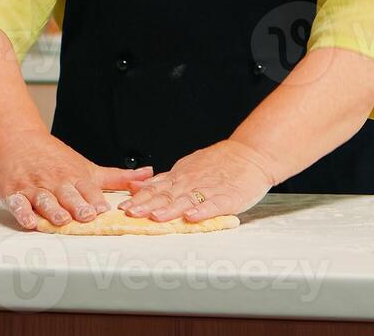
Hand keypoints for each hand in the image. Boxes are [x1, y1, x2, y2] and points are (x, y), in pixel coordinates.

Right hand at [0, 133, 152, 229]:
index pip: (87, 190)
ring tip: (61, 219)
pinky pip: (18, 203)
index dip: (94, 200)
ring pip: (45, 199)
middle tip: (85, 215)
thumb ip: (118, 177)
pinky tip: (29, 221)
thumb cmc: (55, 158)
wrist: (17, 141)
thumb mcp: (88, 166)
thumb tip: (148, 175)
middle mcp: (56, 181)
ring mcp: (35, 186)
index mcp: (75, 176)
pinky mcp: (14, 191)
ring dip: (53, 210)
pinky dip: (23, 212)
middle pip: (68, 195)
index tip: (102, 210)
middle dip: (77, 205)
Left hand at [121, 139, 275, 222]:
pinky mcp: (227, 198)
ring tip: (156, 217)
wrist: (250, 155)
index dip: (139, 198)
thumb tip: (135, 186)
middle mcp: (191, 183)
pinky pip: (213, 205)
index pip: (155, 188)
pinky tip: (192, 217)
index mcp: (180, 177)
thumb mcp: (185, 167)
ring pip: (185, 201)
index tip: (123, 206)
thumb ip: (162, 180)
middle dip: (147, 205)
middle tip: (131, 213)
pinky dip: (201, 211)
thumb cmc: (218, 164)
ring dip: (169, 210)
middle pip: (166, 195)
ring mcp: (209, 190)